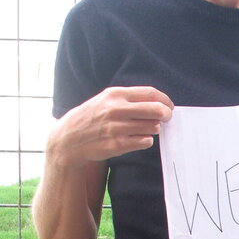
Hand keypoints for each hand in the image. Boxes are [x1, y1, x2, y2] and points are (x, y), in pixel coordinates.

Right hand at [48, 86, 173, 165]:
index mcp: (115, 94)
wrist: (69, 138)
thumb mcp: (106, 100)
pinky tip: (139, 139)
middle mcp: (117, 109)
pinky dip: (146, 140)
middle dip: (166, 114)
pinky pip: (145, 141)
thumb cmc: (92, 117)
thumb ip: (128, 99)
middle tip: (167, 118)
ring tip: (147, 128)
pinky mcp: (118, 144)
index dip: (165, 100)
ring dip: (154, 128)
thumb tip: (156, 101)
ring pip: (152, 127)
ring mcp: (118, 128)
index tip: (169, 106)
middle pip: (156, 109)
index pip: (150, 93)